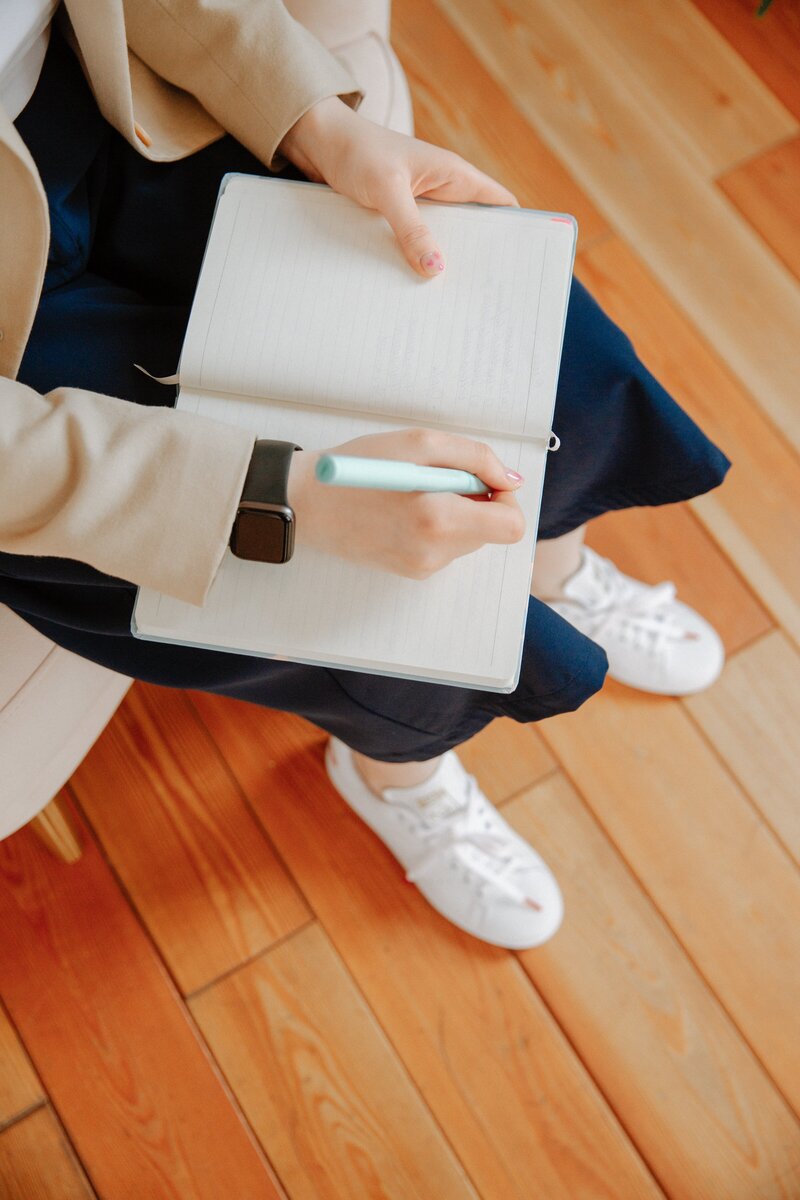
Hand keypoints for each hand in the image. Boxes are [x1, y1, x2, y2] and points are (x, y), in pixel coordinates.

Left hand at [278, 97, 517, 276]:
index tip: (518, 266)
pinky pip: (415, 244)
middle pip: (473, 230)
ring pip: (443, 240)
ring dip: (443, 263)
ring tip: (449, 300)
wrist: (317, 141)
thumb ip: (411, 229)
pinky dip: (416, 261)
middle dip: (478, 259)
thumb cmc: (356, 151)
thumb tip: (437, 269)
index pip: (500, 204)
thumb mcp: (387, 190)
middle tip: (483, 298)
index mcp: (453, 176)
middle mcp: (442, 190)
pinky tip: (412, 286)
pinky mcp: (398, 216)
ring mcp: (420, 205)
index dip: (514, 232)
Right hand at [287, 428, 525, 578]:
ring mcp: (422, 567)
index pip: (511, 525)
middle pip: (491, 531)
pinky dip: (435, 525)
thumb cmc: (359, 465)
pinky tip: (402, 510)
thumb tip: (511, 480)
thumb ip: (476, 457)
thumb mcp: (420, 442)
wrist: (306, 502)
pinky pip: (444, 546)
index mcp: (440, 520)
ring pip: (468, 538)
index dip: (505, 498)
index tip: (482, 479)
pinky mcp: (410, 572)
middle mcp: (435, 552)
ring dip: (454, 511)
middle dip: (475, 501)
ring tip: (413, 492)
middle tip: (436, 478)